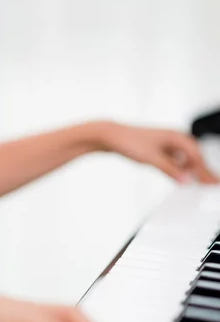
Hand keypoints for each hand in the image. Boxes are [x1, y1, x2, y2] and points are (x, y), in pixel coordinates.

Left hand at [102, 123, 217, 183]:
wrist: (112, 136)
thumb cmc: (130, 141)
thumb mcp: (152, 158)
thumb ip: (170, 170)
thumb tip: (186, 180)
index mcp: (176, 136)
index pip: (196, 156)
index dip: (205, 171)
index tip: (213, 183)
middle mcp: (174, 138)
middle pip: (194, 156)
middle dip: (203, 171)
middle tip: (212, 185)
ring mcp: (166, 143)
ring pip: (185, 158)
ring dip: (193, 170)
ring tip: (200, 183)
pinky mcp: (159, 148)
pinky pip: (176, 159)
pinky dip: (181, 168)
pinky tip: (182, 176)